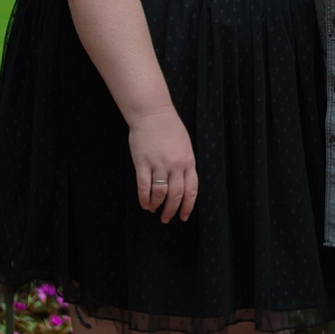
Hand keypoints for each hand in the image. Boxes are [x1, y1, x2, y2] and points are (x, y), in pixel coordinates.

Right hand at [128, 106, 196, 222]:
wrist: (153, 114)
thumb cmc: (170, 129)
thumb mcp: (185, 146)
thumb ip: (185, 164)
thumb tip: (183, 182)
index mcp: (188, 161)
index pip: (192, 189)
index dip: (188, 205)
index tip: (184, 216)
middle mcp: (176, 165)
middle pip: (176, 195)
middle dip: (172, 210)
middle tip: (167, 219)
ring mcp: (159, 164)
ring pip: (160, 193)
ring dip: (157, 205)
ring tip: (153, 210)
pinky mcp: (142, 163)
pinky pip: (144, 186)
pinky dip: (144, 198)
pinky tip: (144, 204)